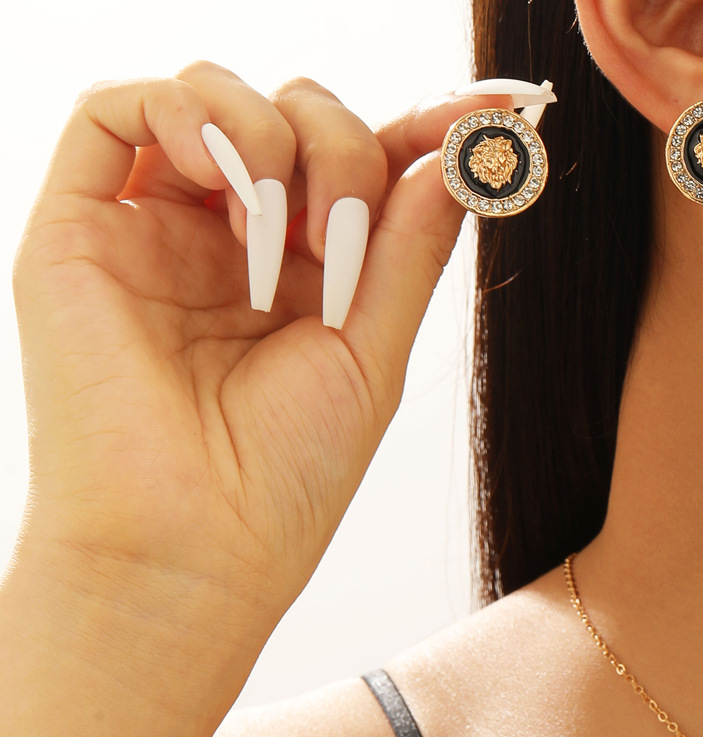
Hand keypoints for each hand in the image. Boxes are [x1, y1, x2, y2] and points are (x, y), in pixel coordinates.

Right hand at [11, 63, 533, 644]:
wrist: (196, 549)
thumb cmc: (286, 478)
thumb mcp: (374, 353)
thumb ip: (410, 247)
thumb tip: (456, 152)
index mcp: (302, 276)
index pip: (359, 167)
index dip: (421, 128)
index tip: (496, 112)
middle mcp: (226, 243)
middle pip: (291, 115)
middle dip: (341, 148)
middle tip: (348, 237)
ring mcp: (153, 232)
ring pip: (208, 96)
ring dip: (273, 136)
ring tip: (289, 234)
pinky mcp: (80, 229)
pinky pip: (114, 110)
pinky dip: (183, 114)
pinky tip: (234, 187)